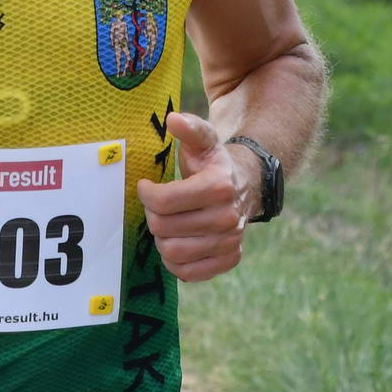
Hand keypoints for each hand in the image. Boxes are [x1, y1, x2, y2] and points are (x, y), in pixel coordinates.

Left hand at [135, 112, 253, 281]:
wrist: (246, 186)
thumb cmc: (213, 163)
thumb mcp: (203, 141)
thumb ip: (188, 129)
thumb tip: (172, 119)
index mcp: (218, 186)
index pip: (163, 202)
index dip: (146, 194)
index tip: (145, 187)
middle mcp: (227, 217)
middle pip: (164, 228)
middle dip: (152, 216)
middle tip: (157, 206)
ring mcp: (230, 241)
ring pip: (173, 252)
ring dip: (162, 238)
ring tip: (167, 223)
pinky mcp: (229, 259)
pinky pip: (188, 273)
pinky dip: (175, 262)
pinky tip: (177, 242)